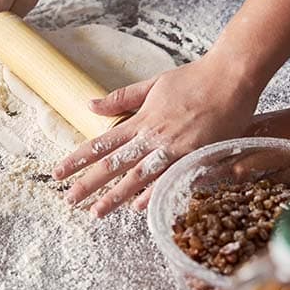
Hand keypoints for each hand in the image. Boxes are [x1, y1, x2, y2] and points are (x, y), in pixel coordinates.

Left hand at [52, 56, 261, 217]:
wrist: (231, 77)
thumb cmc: (194, 78)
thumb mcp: (153, 83)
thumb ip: (122, 98)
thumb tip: (90, 104)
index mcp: (141, 119)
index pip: (101, 142)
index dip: (79, 158)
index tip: (58, 172)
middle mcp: (152, 135)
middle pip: (113, 163)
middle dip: (89, 183)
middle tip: (69, 200)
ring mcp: (173, 148)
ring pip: (137, 176)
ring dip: (115, 195)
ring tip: (96, 212)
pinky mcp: (194, 156)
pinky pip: (169, 179)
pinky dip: (153, 193)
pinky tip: (138, 208)